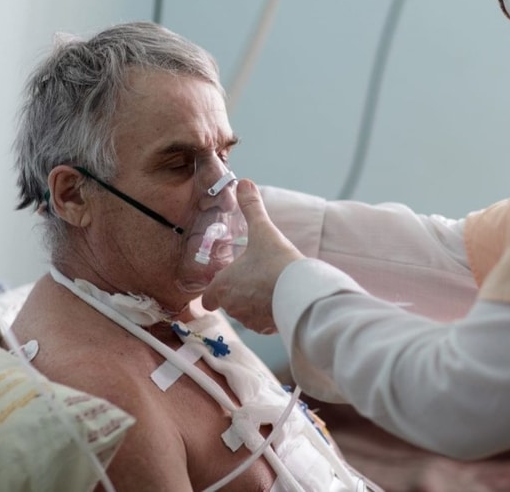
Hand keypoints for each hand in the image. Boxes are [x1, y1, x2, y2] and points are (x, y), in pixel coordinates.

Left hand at [202, 179, 302, 333]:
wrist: (301, 291)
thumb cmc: (276, 261)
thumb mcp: (263, 230)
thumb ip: (251, 207)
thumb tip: (244, 182)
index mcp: (223, 285)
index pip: (208, 297)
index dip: (214, 291)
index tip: (223, 284)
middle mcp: (232, 306)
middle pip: (228, 303)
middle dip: (238, 293)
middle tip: (253, 278)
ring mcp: (250, 319)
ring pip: (245, 313)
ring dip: (252, 303)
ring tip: (268, 287)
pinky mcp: (267, 328)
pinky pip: (262, 322)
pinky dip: (268, 313)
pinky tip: (279, 300)